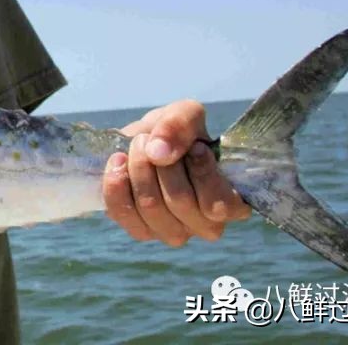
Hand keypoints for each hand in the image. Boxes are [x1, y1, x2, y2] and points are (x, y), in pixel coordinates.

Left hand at [102, 99, 250, 245]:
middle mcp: (206, 226)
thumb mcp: (185, 114)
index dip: (201, 172)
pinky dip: (116, 184)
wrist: (145, 141)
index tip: (194, 146)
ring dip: (139, 169)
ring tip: (138, 147)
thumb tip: (158, 153)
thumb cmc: (177, 132)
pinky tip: (117, 162)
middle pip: (179, 201)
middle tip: (152, 141)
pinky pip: (123, 213)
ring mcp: (173, 232)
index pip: (217, 205)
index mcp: (231, 204)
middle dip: (161, 163)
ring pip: (150, 206)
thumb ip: (179, 125)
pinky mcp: (141, 230)